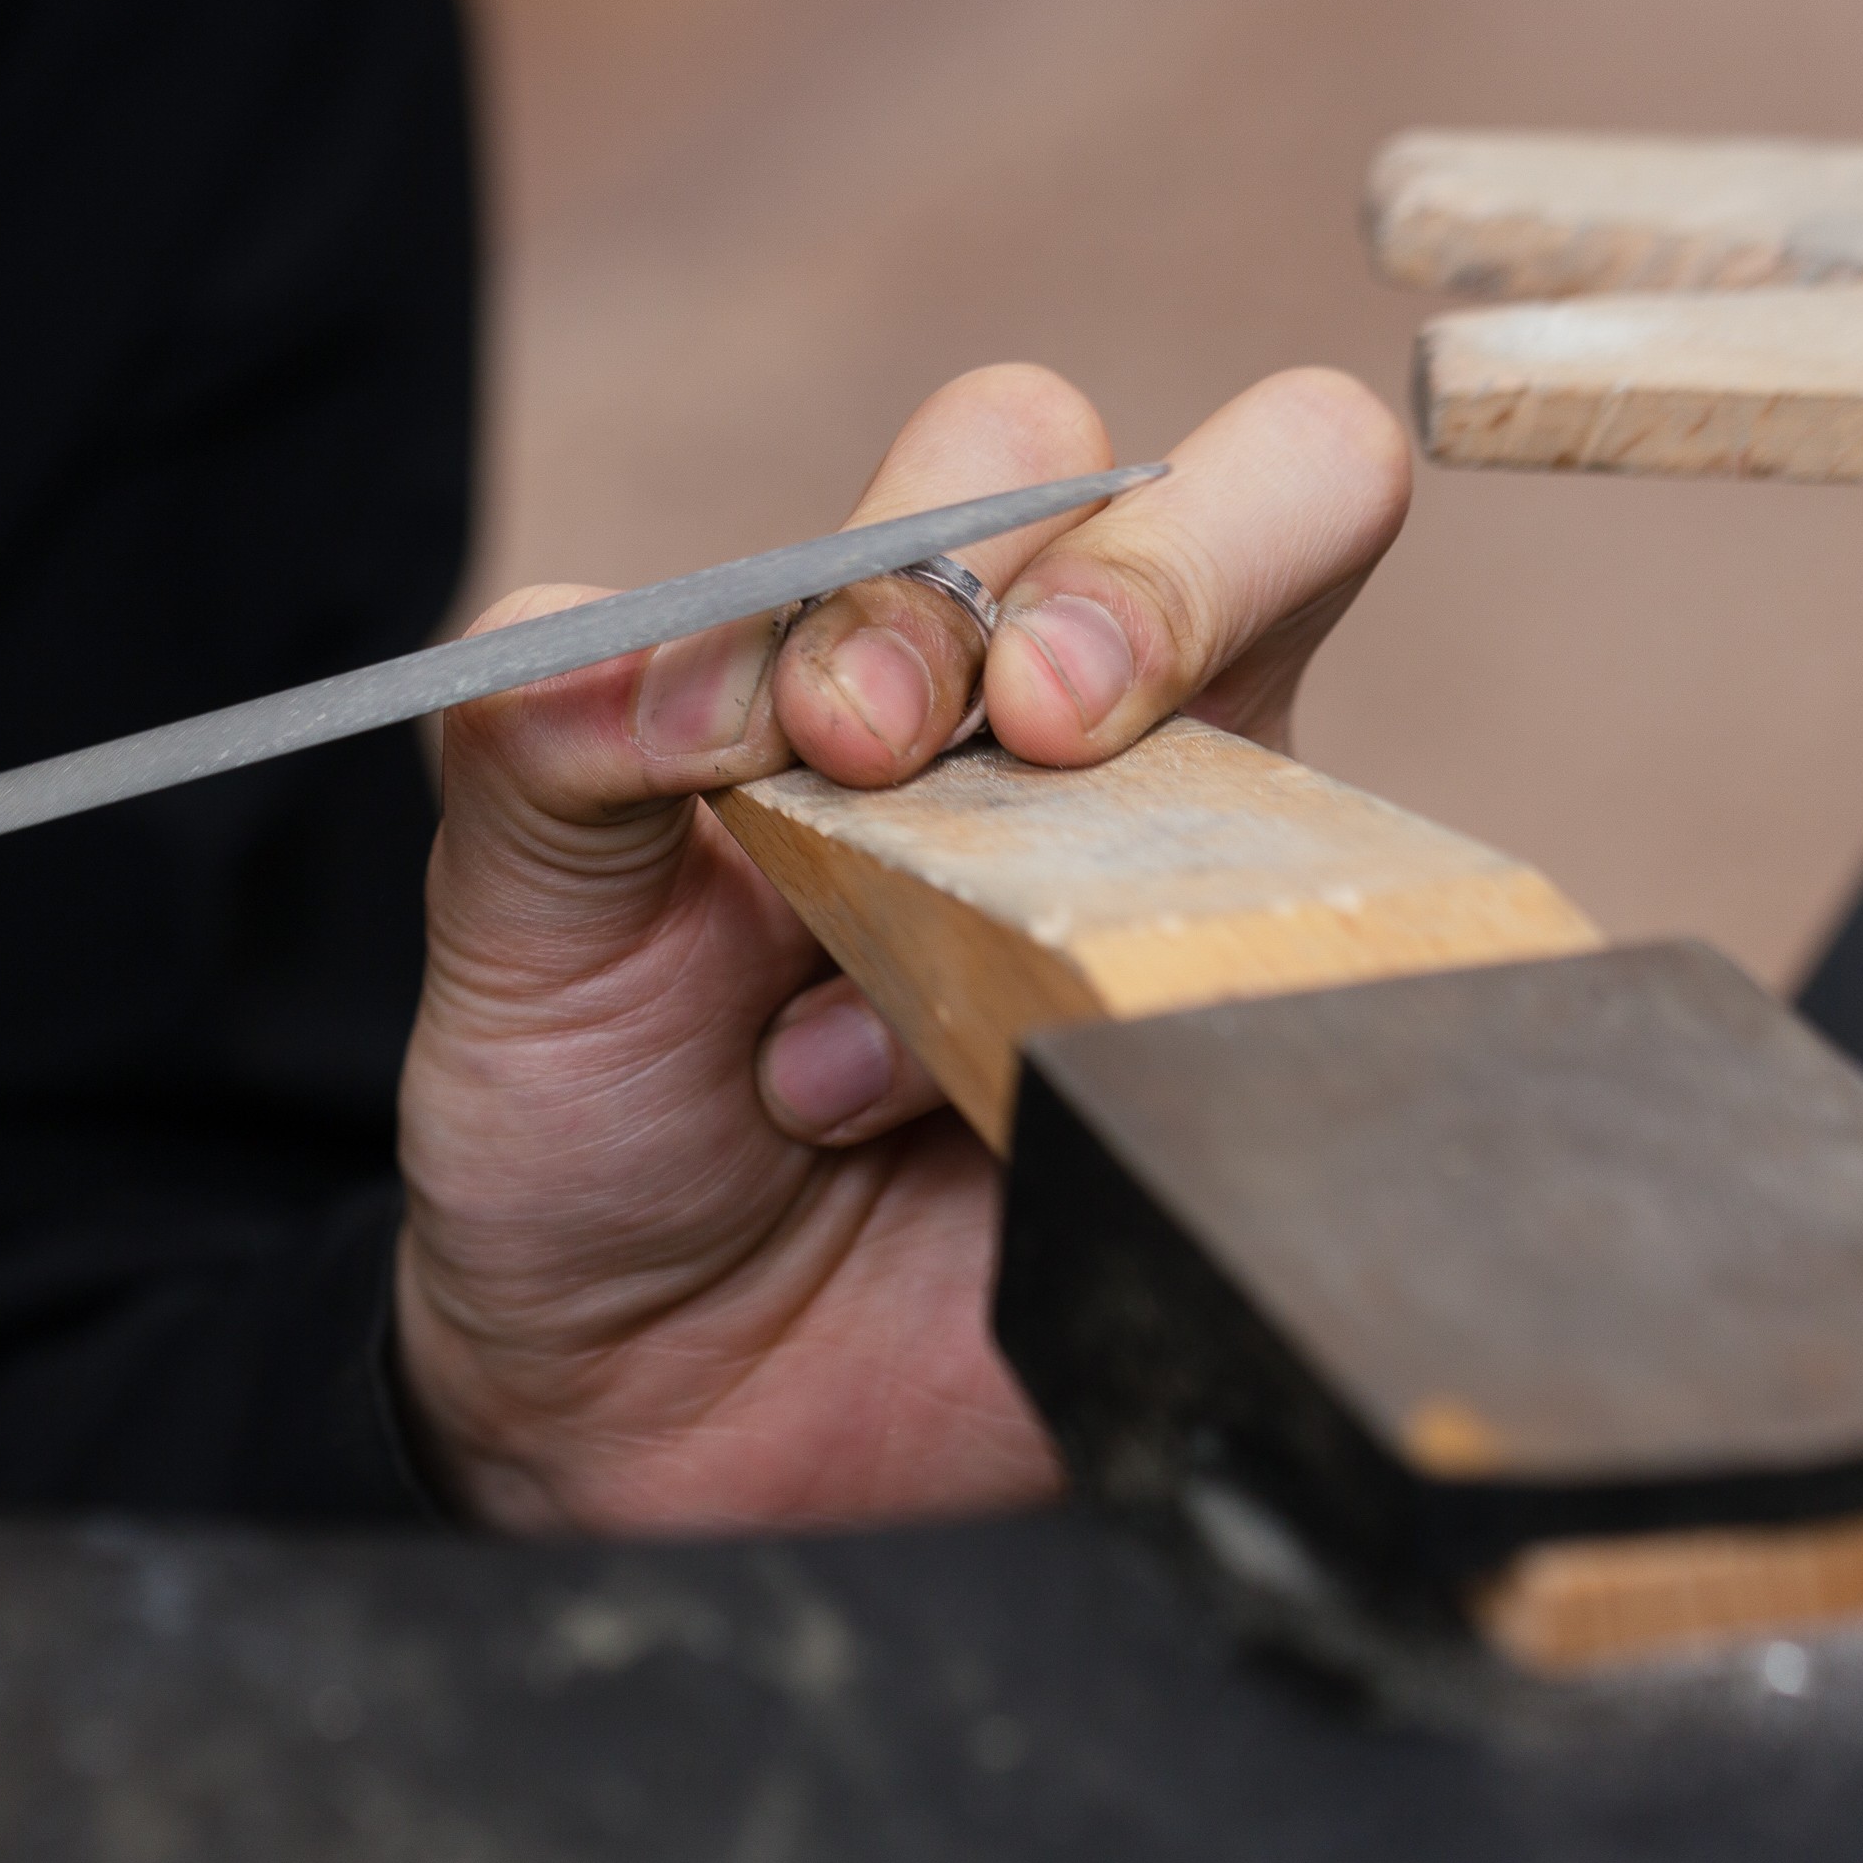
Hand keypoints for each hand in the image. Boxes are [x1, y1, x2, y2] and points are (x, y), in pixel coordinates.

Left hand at [392, 364, 1408, 1531]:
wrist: (641, 1407)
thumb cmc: (589, 1117)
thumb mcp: (506, 914)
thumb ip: (539, 731)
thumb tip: (691, 640)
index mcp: (901, 655)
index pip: (1024, 454)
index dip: (952, 545)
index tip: (825, 726)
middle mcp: (1096, 750)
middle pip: (1291, 486)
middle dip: (1157, 584)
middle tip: (1020, 742)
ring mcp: (1205, 904)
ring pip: (1324, 752)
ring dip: (1087, 898)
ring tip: (839, 1077)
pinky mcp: (1256, 1075)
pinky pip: (1356, 998)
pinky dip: (1144, 1066)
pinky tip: (969, 1159)